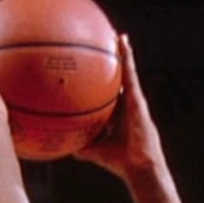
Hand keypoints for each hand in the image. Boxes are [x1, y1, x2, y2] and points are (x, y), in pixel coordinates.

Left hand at [76, 35, 160, 178]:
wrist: (139, 166)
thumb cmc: (121, 162)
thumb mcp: (95, 152)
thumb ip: (82, 146)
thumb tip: (64, 145)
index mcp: (119, 116)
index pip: (110, 96)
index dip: (103, 84)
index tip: (95, 72)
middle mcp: (127, 105)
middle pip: (120, 80)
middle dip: (113, 64)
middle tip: (104, 47)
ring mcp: (134, 100)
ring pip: (127, 72)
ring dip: (123, 53)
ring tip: (115, 36)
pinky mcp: (137, 98)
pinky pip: (130, 73)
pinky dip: (127, 57)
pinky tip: (122, 42)